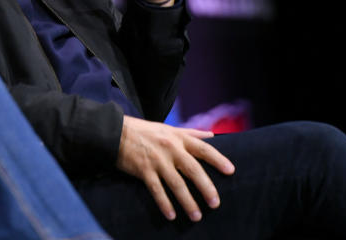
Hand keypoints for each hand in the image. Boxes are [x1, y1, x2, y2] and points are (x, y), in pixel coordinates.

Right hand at [116, 115, 234, 221]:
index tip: (231, 171)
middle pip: (193, 169)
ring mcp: (156, 160)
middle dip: (206, 187)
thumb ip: (191, 133)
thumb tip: (212, 135)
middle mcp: (170, 148)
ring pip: (176, 184)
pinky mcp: (143, 169)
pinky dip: (164, 203)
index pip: (203, 148)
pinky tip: (171, 215)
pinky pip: (156, 190)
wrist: (115, 132)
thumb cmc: (144, 130)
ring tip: (196, 216)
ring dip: (188, 201)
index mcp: (178, 138)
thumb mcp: (168, 128)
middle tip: (215, 203)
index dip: (218, 160)